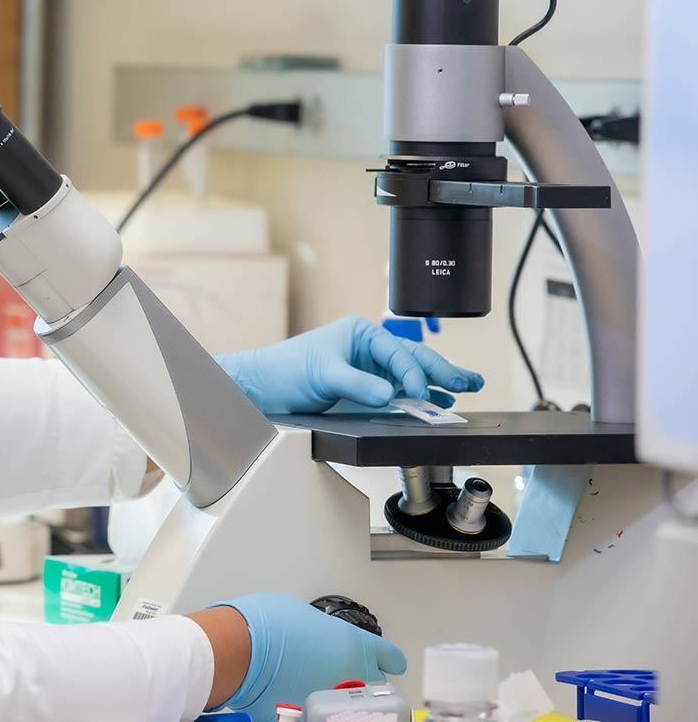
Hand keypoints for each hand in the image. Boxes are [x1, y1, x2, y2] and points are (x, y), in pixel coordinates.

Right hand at [210, 591, 406, 720]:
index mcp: (354, 647)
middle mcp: (352, 677)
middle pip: (373, 686)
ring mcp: (334, 702)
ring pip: (349, 707)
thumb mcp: (301, 615)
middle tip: (340, 675)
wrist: (238, 650)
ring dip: (337, 699)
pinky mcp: (311, 720)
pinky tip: (298, 702)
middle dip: (360, 681)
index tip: (391, 663)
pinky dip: (312, 711)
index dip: (389, 660)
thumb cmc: (263, 625)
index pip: (389, 658)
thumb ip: (319, 632)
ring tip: (316, 690)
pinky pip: (319, 717)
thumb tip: (314, 640)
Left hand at [215, 316, 483, 414]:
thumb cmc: (286, 370)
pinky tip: (439, 402)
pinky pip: (400, 392)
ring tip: (469, 389)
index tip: (421, 394)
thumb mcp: (322, 374)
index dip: (414, 374)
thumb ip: (356, 384)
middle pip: (414, 359)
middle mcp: (369, 349)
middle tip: (472, 382)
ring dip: (439, 383)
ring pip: (412, 375)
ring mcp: (370, 370)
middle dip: (443, 370)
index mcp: (362, 334)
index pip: (399, 353)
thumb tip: (389, 394)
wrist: (263, 388)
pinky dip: (421, 396)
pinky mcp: (366, 389)